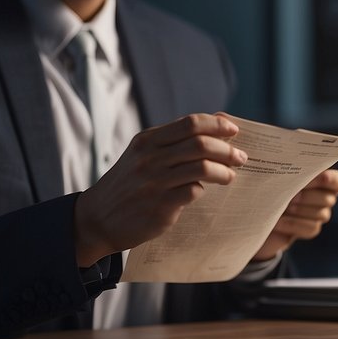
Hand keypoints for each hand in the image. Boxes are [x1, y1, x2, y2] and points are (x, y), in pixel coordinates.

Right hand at [73, 113, 246, 266]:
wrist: (96, 219)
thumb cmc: (129, 183)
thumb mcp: (143, 154)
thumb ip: (175, 140)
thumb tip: (218, 120)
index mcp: (147, 140)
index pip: (190, 123)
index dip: (217, 124)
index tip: (234, 130)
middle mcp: (150, 158)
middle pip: (200, 144)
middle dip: (227, 149)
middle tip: (241, 157)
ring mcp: (154, 182)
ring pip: (202, 167)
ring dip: (224, 171)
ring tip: (230, 175)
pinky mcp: (159, 206)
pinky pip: (193, 192)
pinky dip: (204, 190)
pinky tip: (205, 192)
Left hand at [251, 168, 337, 261]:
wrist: (254, 213)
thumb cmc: (266, 187)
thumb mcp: (272, 175)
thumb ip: (280, 168)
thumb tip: (277, 157)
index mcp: (320, 179)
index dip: (333, 180)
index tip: (321, 177)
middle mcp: (323, 197)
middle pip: (329, 199)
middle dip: (309, 196)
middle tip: (291, 196)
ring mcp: (318, 215)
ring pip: (322, 214)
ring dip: (301, 210)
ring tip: (283, 207)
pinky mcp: (309, 229)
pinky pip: (311, 228)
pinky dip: (293, 224)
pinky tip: (278, 222)